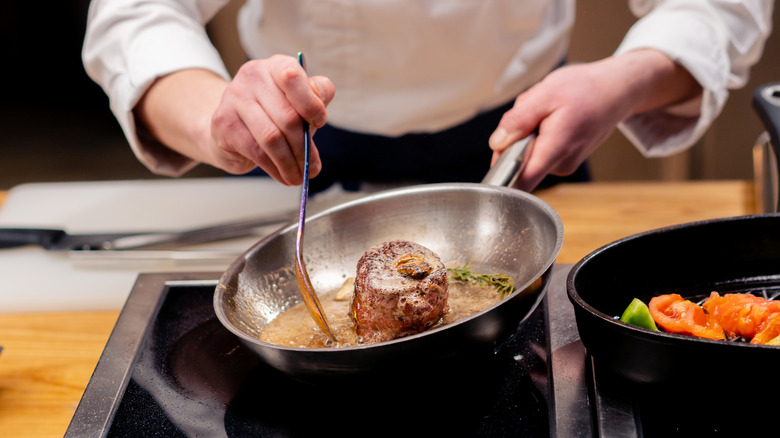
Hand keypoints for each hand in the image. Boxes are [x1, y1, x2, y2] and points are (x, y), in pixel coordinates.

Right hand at [210, 55, 334, 184]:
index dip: (311, 103)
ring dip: (290, 163)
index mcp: (275, 66)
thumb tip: (320, 113)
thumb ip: (315, 100)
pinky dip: (275, 168)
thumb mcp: (298, 102)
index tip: (319, 122)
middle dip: (304, 148)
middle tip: (313, 168)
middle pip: (287, 117)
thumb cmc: (273, 112)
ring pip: (272, 138)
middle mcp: (253, 76)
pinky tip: (283, 176)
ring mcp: (234, 98)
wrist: (231, 125)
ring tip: (299, 177)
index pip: (292, 76)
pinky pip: (256, 151)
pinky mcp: (224, 123)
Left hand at [488, 49, 700, 190]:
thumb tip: (497, 143)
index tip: (497, 156)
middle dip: (516, 137)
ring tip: (548, 111)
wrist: (619, 89)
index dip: (501, 173)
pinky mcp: (567, 159)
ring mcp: (566, 163)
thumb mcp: (545, 94)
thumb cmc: (586, 88)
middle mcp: (562, 164)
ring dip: (528, 131)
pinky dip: (540, 132)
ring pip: (529, 153)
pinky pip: (541, 149)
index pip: (521, 182)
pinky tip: (554, 116)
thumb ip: (518, 120)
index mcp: (556, 150)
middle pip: (519, 161)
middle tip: (532, 112)